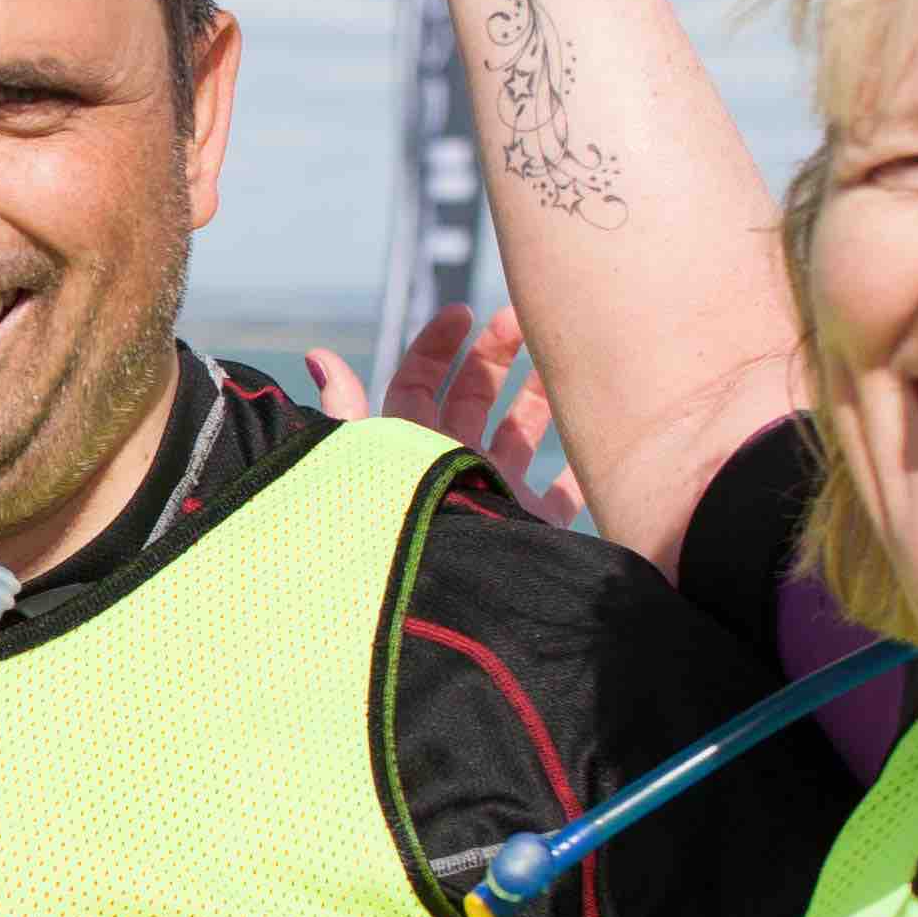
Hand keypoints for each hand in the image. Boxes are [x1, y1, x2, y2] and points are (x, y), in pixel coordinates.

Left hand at [303, 305, 580, 527]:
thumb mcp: (363, 465)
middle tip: (521, 316)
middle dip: (495, 352)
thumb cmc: (396, 529)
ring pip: (521, 433)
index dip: (437, 346)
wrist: (444, 606)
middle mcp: (450, 468)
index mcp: (405, 450)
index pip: (417, 385)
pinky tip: (599, 425)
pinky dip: (582, 459)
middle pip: (473, 398)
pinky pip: (564, 488)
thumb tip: (318, 355)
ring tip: (565, 352)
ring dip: (540, 391)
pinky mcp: (531, 528)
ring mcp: (493, 496)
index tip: (462, 310)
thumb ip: (344, 414)